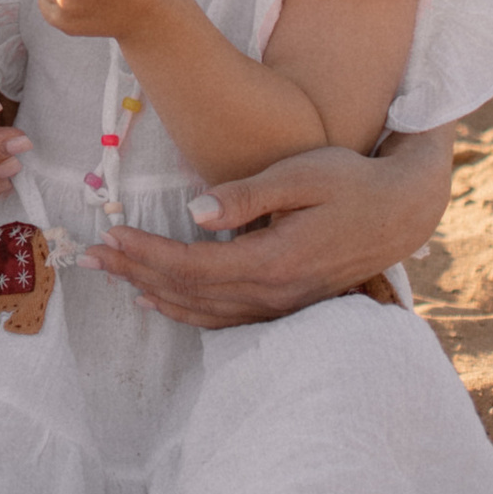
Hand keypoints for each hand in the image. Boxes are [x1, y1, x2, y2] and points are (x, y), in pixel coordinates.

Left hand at [83, 132, 457, 325]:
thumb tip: (194, 211)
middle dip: (138, 273)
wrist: (400, 211)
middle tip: (92, 257)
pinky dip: (190, 311)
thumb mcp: (301, 175)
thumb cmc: (349, 181)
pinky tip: (164, 302)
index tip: (109, 238)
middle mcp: (276, 293)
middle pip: (192, 293)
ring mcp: (284, 305)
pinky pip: (228, 319)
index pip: (194, 266)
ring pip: (207, 312)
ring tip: (116, 276)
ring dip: (157, 294)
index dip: (147, 255)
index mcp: (275, 260)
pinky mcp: (289, 304)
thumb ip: (247, 196)